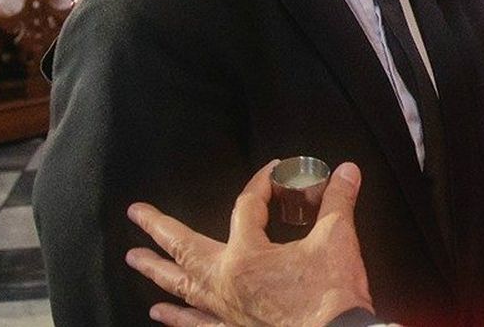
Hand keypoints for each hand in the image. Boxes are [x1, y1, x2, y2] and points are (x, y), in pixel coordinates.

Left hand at [126, 161, 373, 326]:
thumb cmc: (331, 293)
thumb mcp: (337, 239)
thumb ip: (338, 201)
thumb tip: (347, 172)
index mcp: (247, 256)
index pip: (246, 207)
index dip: (260, 184)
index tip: (272, 172)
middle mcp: (226, 283)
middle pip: (185, 249)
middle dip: (158, 229)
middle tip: (136, 214)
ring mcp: (226, 311)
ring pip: (182, 287)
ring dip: (157, 271)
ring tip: (136, 260)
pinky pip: (198, 325)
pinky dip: (178, 319)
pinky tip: (160, 314)